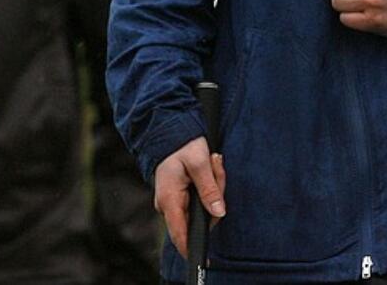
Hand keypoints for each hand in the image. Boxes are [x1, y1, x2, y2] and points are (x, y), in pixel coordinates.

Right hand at [153, 136, 225, 257]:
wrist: (172, 130)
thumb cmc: (184, 144)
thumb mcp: (200, 163)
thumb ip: (209, 189)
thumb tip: (219, 212)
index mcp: (169, 199)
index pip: (179, 233)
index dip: (191, 247)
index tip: (204, 256)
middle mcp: (168, 204)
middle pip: (197, 218)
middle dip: (215, 197)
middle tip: (217, 169)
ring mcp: (173, 201)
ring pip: (201, 208)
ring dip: (214, 187)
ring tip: (213, 163)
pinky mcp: (180, 196)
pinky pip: (198, 199)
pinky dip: (209, 185)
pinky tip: (210, 168)